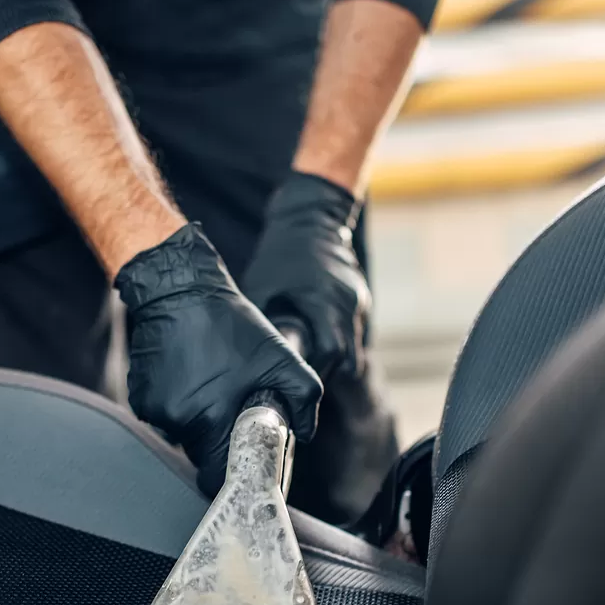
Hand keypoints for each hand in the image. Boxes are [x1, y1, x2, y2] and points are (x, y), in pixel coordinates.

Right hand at [116, 224, 322, 495]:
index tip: (242, 461)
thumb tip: (305, 433)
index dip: (232, 473)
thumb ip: (304, 399)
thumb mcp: (280, 356)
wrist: (178, 289)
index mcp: (210, 417)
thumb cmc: (230, 323)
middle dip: (218, 440)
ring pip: (183, 434)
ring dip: (198, 420)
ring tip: (211, 382)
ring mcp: (153, 409)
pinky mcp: (139, 397)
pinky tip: (188, 375)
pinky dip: (178, 404)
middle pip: (200, 455)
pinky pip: (164, 415)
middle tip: (233, 408)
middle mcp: (177, 420)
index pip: (216, 475)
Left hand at [239, 171, 371, 377]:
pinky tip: (317, 334)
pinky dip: (337, 337)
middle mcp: (347, 303)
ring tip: (309, 360)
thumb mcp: (260, 288)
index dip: (316, 373)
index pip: (331, 353)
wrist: (310, 217)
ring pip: (353, 344)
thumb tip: (244, 360)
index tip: (298, 386)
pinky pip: (353, 327)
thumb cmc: (279, 254)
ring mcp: (357, 299)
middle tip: (305, 382)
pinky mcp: (360, 295)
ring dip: (334, 356)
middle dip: (328, 373)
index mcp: (324, 302)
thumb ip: (259, 324)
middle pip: (349, 357)